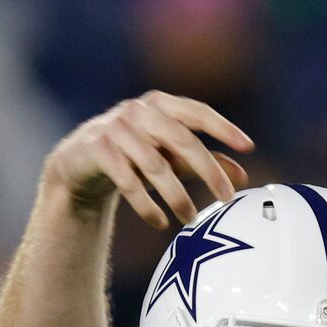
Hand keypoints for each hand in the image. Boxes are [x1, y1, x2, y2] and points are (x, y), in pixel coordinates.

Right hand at [36, 91, 252, 232]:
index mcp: (160, 104)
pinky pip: (127, 181)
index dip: (223, 127)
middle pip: (181, 139)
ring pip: (155, 164)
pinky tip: (160, 222)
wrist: (79, 160)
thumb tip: (242, 175)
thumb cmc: (133, 153)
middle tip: (226, 197)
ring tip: (190, 218)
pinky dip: (146, 205)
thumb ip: (204, 160)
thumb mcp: (169, 155)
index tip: (248, 146)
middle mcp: (138, 111)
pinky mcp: (97, 151)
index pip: (197, 112)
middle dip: (207, 170)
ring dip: (176, 195)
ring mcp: (115, 129)